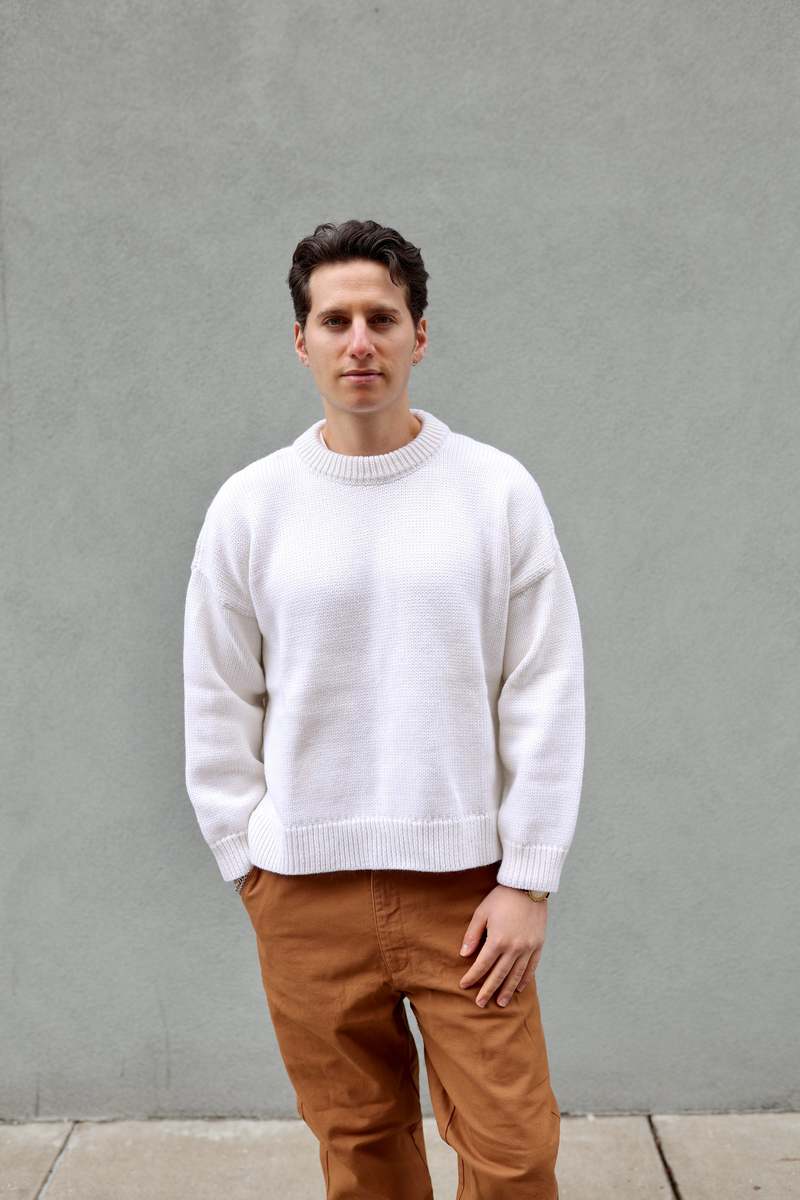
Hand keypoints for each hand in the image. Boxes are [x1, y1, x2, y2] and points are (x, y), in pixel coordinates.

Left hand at [458, 885, 547, 1008]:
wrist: (528, 886)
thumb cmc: (502, 897)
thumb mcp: (482, 912)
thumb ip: (472, 934)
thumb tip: (464, 954)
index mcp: (498, 940)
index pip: (482, 965)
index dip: (472, 977)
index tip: (464, 986)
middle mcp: (514, 948)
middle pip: (499, 975)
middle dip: (488, 990)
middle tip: (480, 1004)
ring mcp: (528, 948)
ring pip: (516, 975)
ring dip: (507, 990)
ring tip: (500, 1003)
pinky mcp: (538, 945)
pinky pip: (532, 968)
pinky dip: (525, 980)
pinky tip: (519, 989)